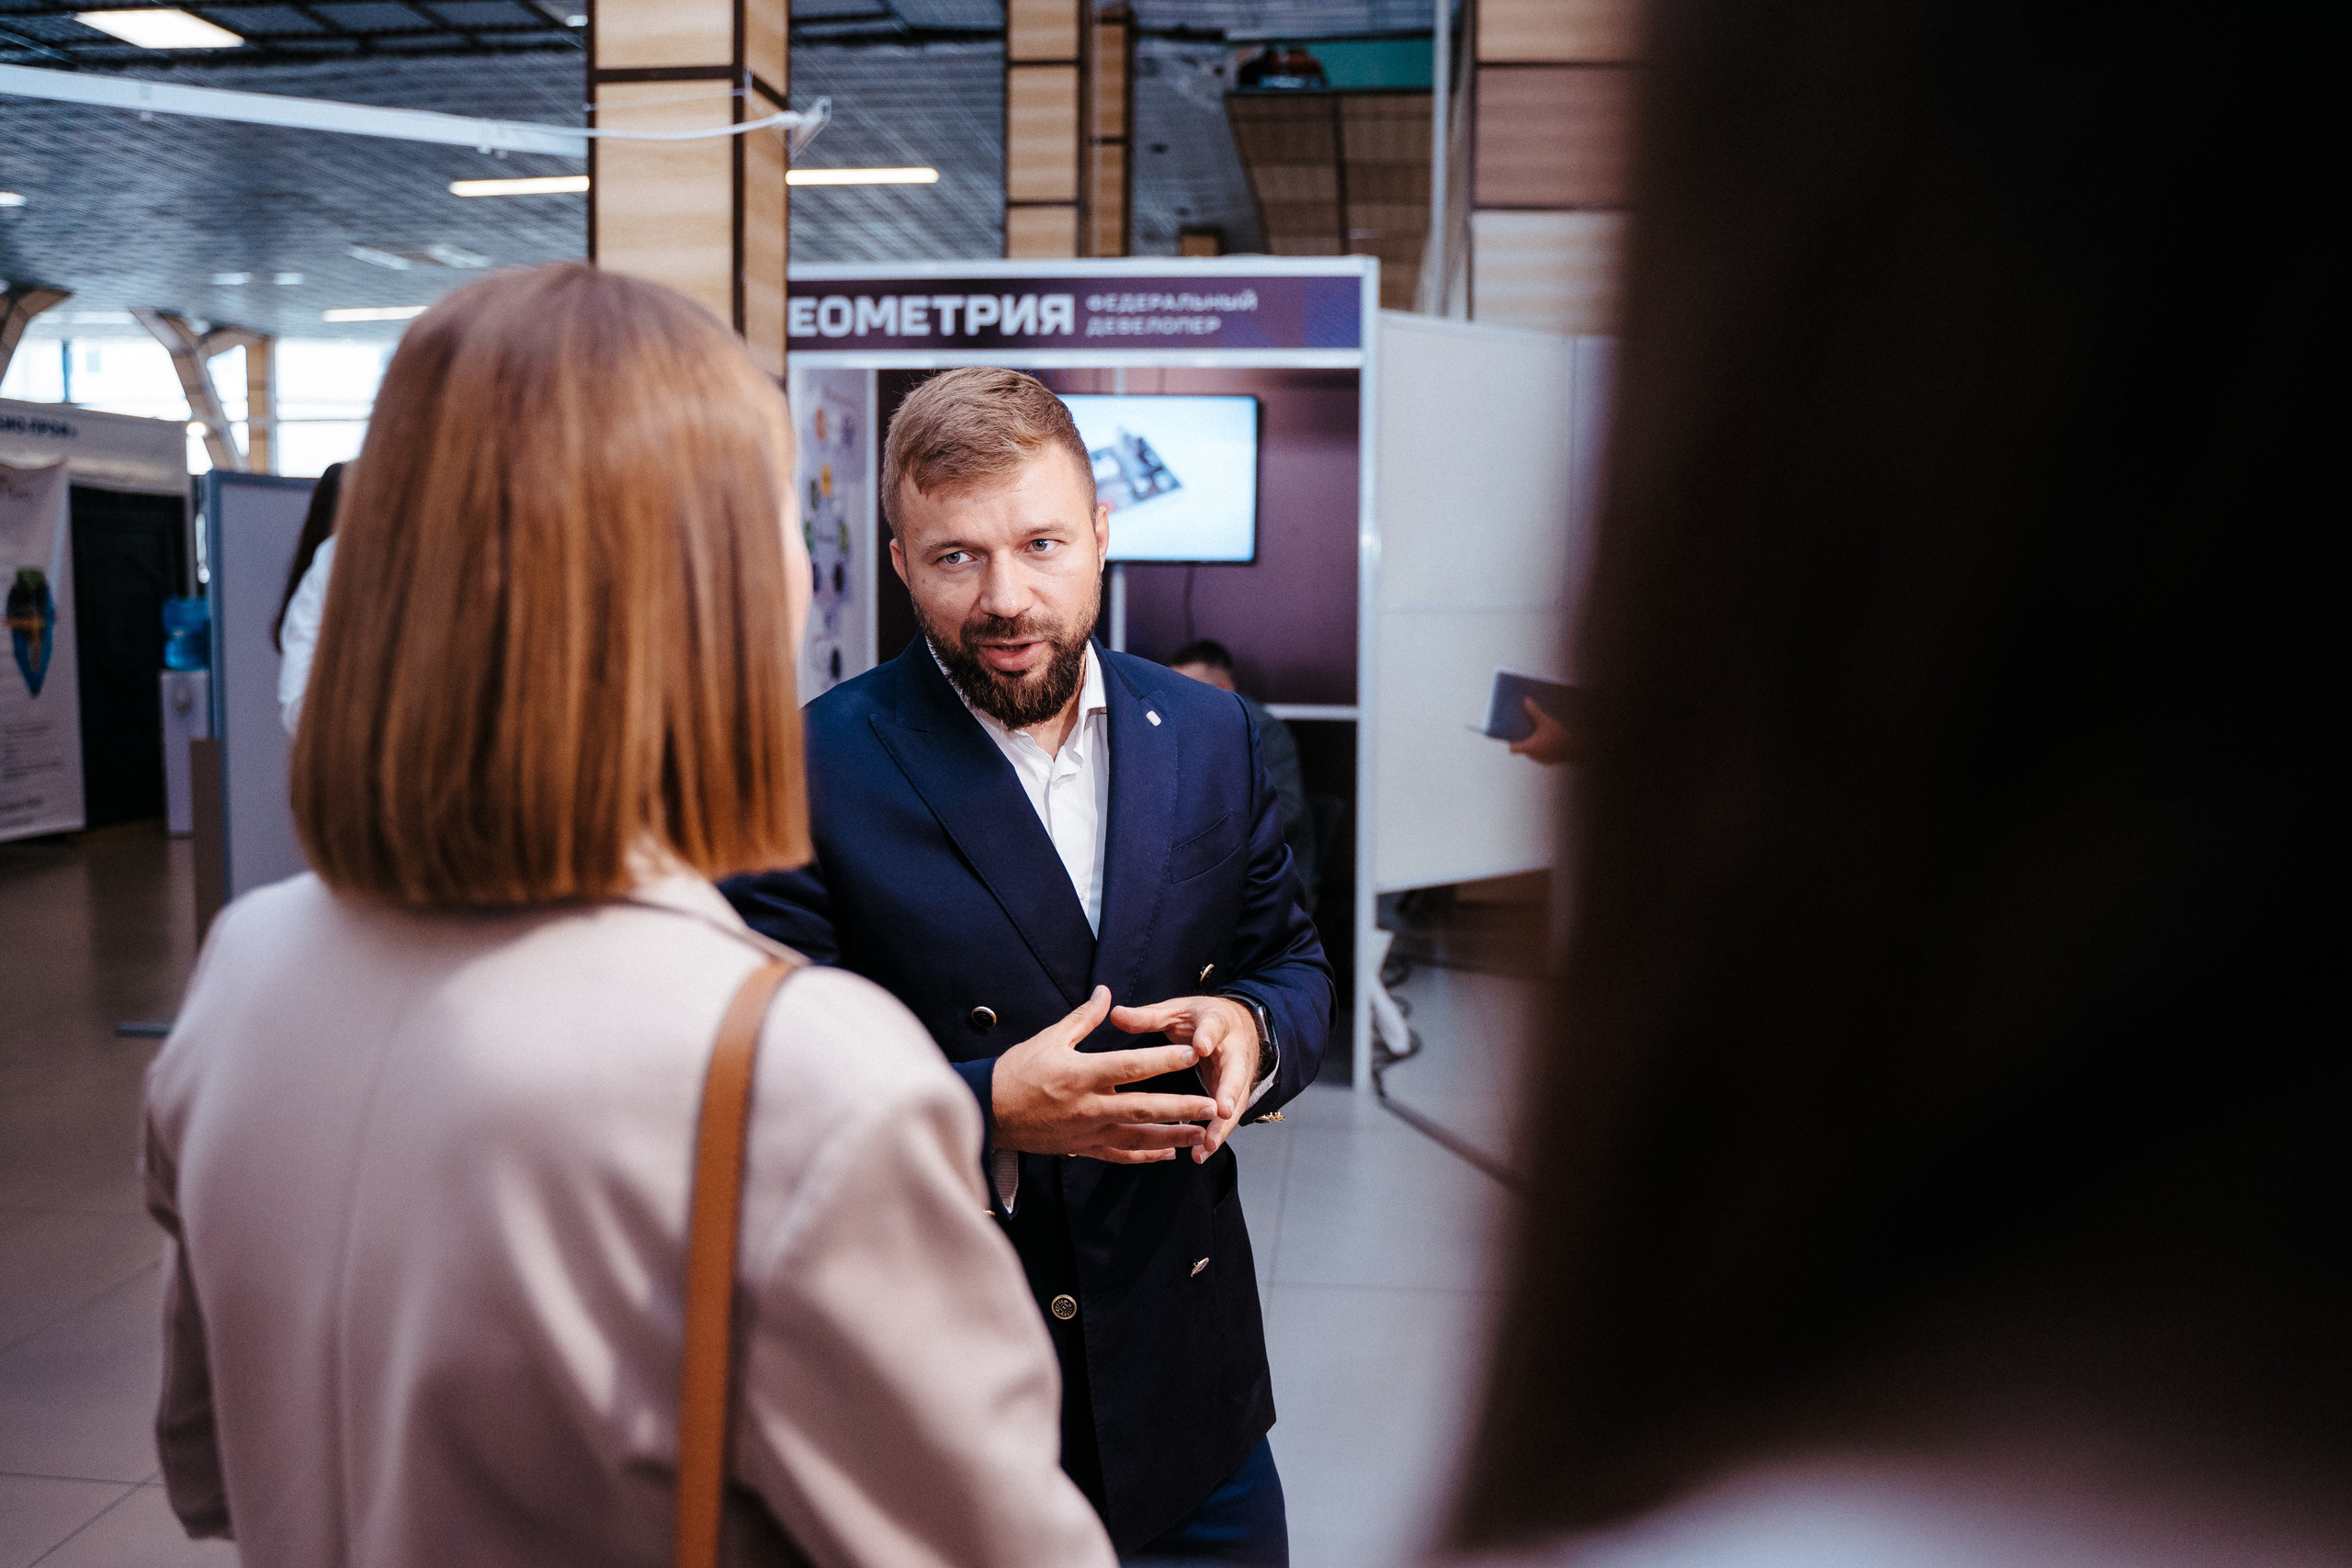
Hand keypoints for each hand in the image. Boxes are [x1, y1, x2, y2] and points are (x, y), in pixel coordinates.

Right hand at [991, 986, 1220, 1163]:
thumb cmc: (1017, 1071)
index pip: (1131, 1066)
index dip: (1164, 1060)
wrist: (989, 1112)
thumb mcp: (1049, 1038)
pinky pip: (1120, 1155)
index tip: (1192, 1054)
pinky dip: (1146, 1155)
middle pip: (1144, 1107)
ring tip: (1201, 1132)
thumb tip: (1106, 993)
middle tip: (1212, 1105)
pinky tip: (1168, 1154)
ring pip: (1138, 1137)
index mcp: (1082, 1074)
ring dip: (1172, 1136)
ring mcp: (1087, 1131)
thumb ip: (1083, 1018)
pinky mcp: (1083, 1148)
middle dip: (1181, 1107)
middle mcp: (1089, 1106)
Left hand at [1109, 995, 1260, 1161]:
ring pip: (1235, 1102)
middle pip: (1235, 1073)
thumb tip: (1116, 1014)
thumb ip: (1149, 1016)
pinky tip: (1200, 1152)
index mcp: (1218, 1022)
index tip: (1200, 1048)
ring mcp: (1238, 1076)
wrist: (1236, 1024)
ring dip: (1222, 1125)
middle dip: (1229, 1093)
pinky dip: (1215, 1134)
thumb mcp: (1176, 1011)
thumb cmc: (1200, 1018)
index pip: (1214, 1028)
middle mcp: (1234, 1051)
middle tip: (1221, 1111)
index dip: (1208, 1037)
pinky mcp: (1234, 1095)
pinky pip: (1226, 1117)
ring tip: (1205, 1145)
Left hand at [1508, 697, 1577, 765]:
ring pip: (1534, 753)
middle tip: (1527, 729)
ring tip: (1539, 733)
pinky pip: (1543, 755)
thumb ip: (1534, 711)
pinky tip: (1549, 740)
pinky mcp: (1552, 761)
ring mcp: (1544, 760)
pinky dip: (1544, 749)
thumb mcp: (1546, 720)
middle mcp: (1535, 756)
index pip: (1513, 749)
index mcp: (1530, 748)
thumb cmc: (1560, 734)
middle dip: (1525, 740)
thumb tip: (1526, 700)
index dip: (1512, 742)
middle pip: (1524, 749)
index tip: (1514, 734)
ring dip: (1535, 745)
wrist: (1578, 746)